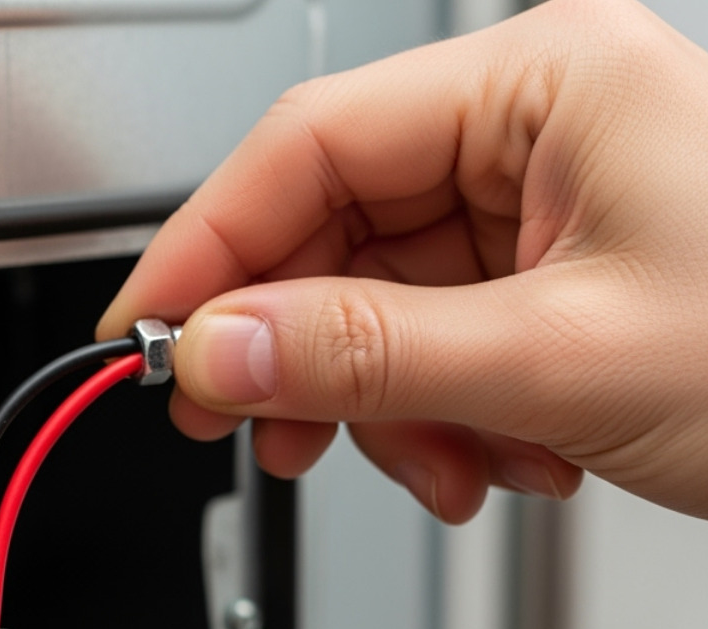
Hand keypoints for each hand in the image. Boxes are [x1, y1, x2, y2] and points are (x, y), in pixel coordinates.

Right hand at [101, 0, 707, 524]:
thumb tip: (220, 350)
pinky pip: (435, 339)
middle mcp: (535, 126)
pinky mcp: (553, 274)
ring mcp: (544, 202)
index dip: (206, 248)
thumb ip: (366, 354)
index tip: (142, 336)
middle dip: (305, 352)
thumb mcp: (564, 359)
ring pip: (377, 302)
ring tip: (445, 467)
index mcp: (541, 83)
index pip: (306, 144)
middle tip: (258, 431)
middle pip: (333, 230)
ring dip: (385, 405)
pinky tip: (498, 458)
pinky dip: (439, 415)